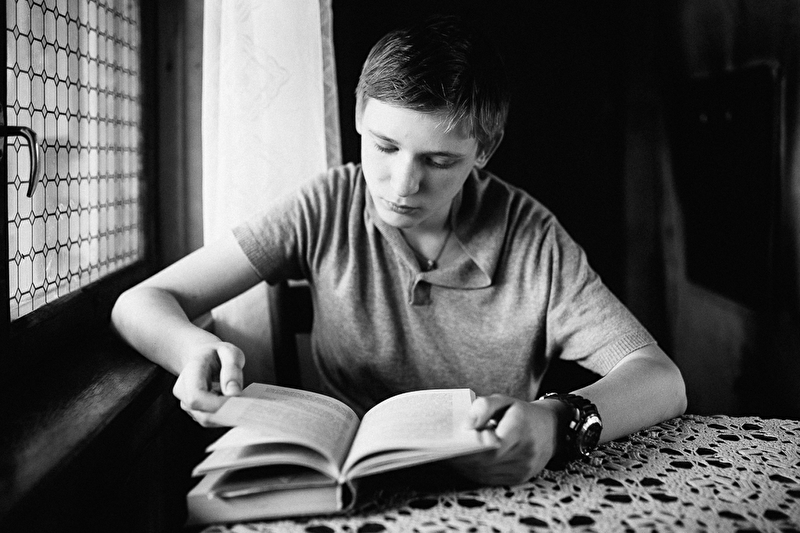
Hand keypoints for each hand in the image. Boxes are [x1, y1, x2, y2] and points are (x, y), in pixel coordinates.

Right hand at [172, 340, 244, 426]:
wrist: (202, 356)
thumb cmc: (217, 354)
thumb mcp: (229, 352)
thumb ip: (232, 369)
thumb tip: (233, 394)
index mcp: (190, 372)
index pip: (196, 396)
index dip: (217, 404)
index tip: (238, 401)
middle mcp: (183, 391)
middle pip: (202, 414)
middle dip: (227, 414)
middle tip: (247, 406)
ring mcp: (186, 403)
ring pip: (208, 420)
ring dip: (227, 415)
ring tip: (241, 402)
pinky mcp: (195, 412)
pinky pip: (211, 419)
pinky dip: (225, 415)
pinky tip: (234, 405)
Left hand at [447, 394, 561, 484]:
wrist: (552, 430)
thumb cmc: (522, 413)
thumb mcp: (504, 400)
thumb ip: (483, 407)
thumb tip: (466, 425)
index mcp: (521, 429)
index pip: (490, 446)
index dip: (467, 449)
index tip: (446, 445)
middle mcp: (525, 453)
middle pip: (485, 462)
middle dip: (459, 459)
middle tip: (437, 451)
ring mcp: (523, 469)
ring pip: (486, 473)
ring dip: (464, 467)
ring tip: (444, 456)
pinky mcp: (519, 479)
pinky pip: (491, 479)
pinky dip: (474, 472)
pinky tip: (461, 463)